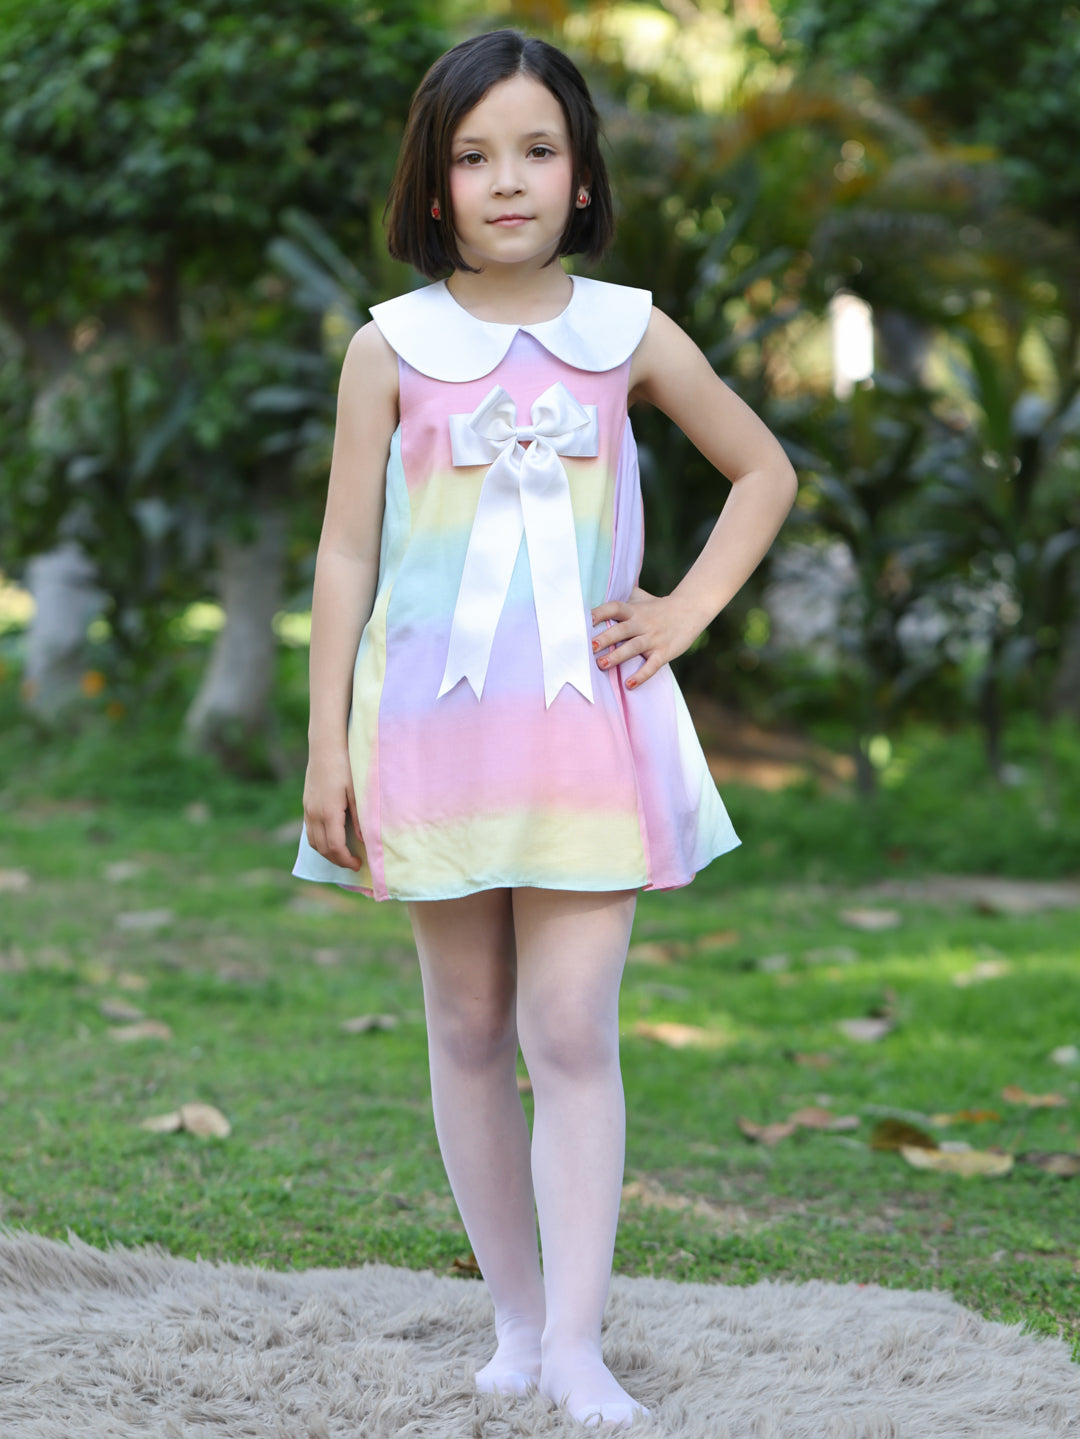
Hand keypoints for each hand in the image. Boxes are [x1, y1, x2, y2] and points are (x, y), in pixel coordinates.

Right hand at [302, 748, 362, 871]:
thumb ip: (360, 817)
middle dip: (337, 860)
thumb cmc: (345, 766)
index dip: (346, 860)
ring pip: (313, 842)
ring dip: (327, 853)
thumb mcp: (357, 792)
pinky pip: (309, 831)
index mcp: (329, 812)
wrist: (325, 748)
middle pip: (322, 848)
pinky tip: (331, 840)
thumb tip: (364, 840)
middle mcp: (314, 814)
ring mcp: (308, 810)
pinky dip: (319, 842)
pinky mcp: (306, 805)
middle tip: (352, 863)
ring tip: (342, 855)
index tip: (358, 864)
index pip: (335, 846)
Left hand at [590, 586, 702, 688]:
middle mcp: (643, 623)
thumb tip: (599, 591)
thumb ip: (623, 596)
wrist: (691, 609)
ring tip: (601, 664)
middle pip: (622, 630)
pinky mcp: (665, 652)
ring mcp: (654, 638)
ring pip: (634, 647)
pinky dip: (642, 675)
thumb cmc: (659, 606)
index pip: (615, 608)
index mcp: (634, 610)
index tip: (585, 620)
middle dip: (605, 638)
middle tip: (589, 647)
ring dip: (618, 656)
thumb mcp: (641, 597)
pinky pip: (652, 665)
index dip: (600, 612)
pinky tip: (629, 684)